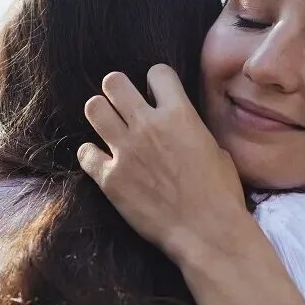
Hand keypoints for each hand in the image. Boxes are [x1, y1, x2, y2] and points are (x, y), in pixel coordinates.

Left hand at [77, 65, 251, 265]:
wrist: (207, 232)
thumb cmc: (220, 194)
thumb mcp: (216, 149)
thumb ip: (191, 130)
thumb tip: (182, 129)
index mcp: (180, 114)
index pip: (156, 72)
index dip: (155, 82)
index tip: (155, 95)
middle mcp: (148, 126)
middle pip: (114, 82)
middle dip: (117, 91)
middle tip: (123, 107)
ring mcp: (125, 151)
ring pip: (94, 109)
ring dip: (101, 115)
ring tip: (108, 128)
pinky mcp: (110, 178)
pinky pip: (85, 153)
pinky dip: (90, 155)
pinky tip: (100, 161)